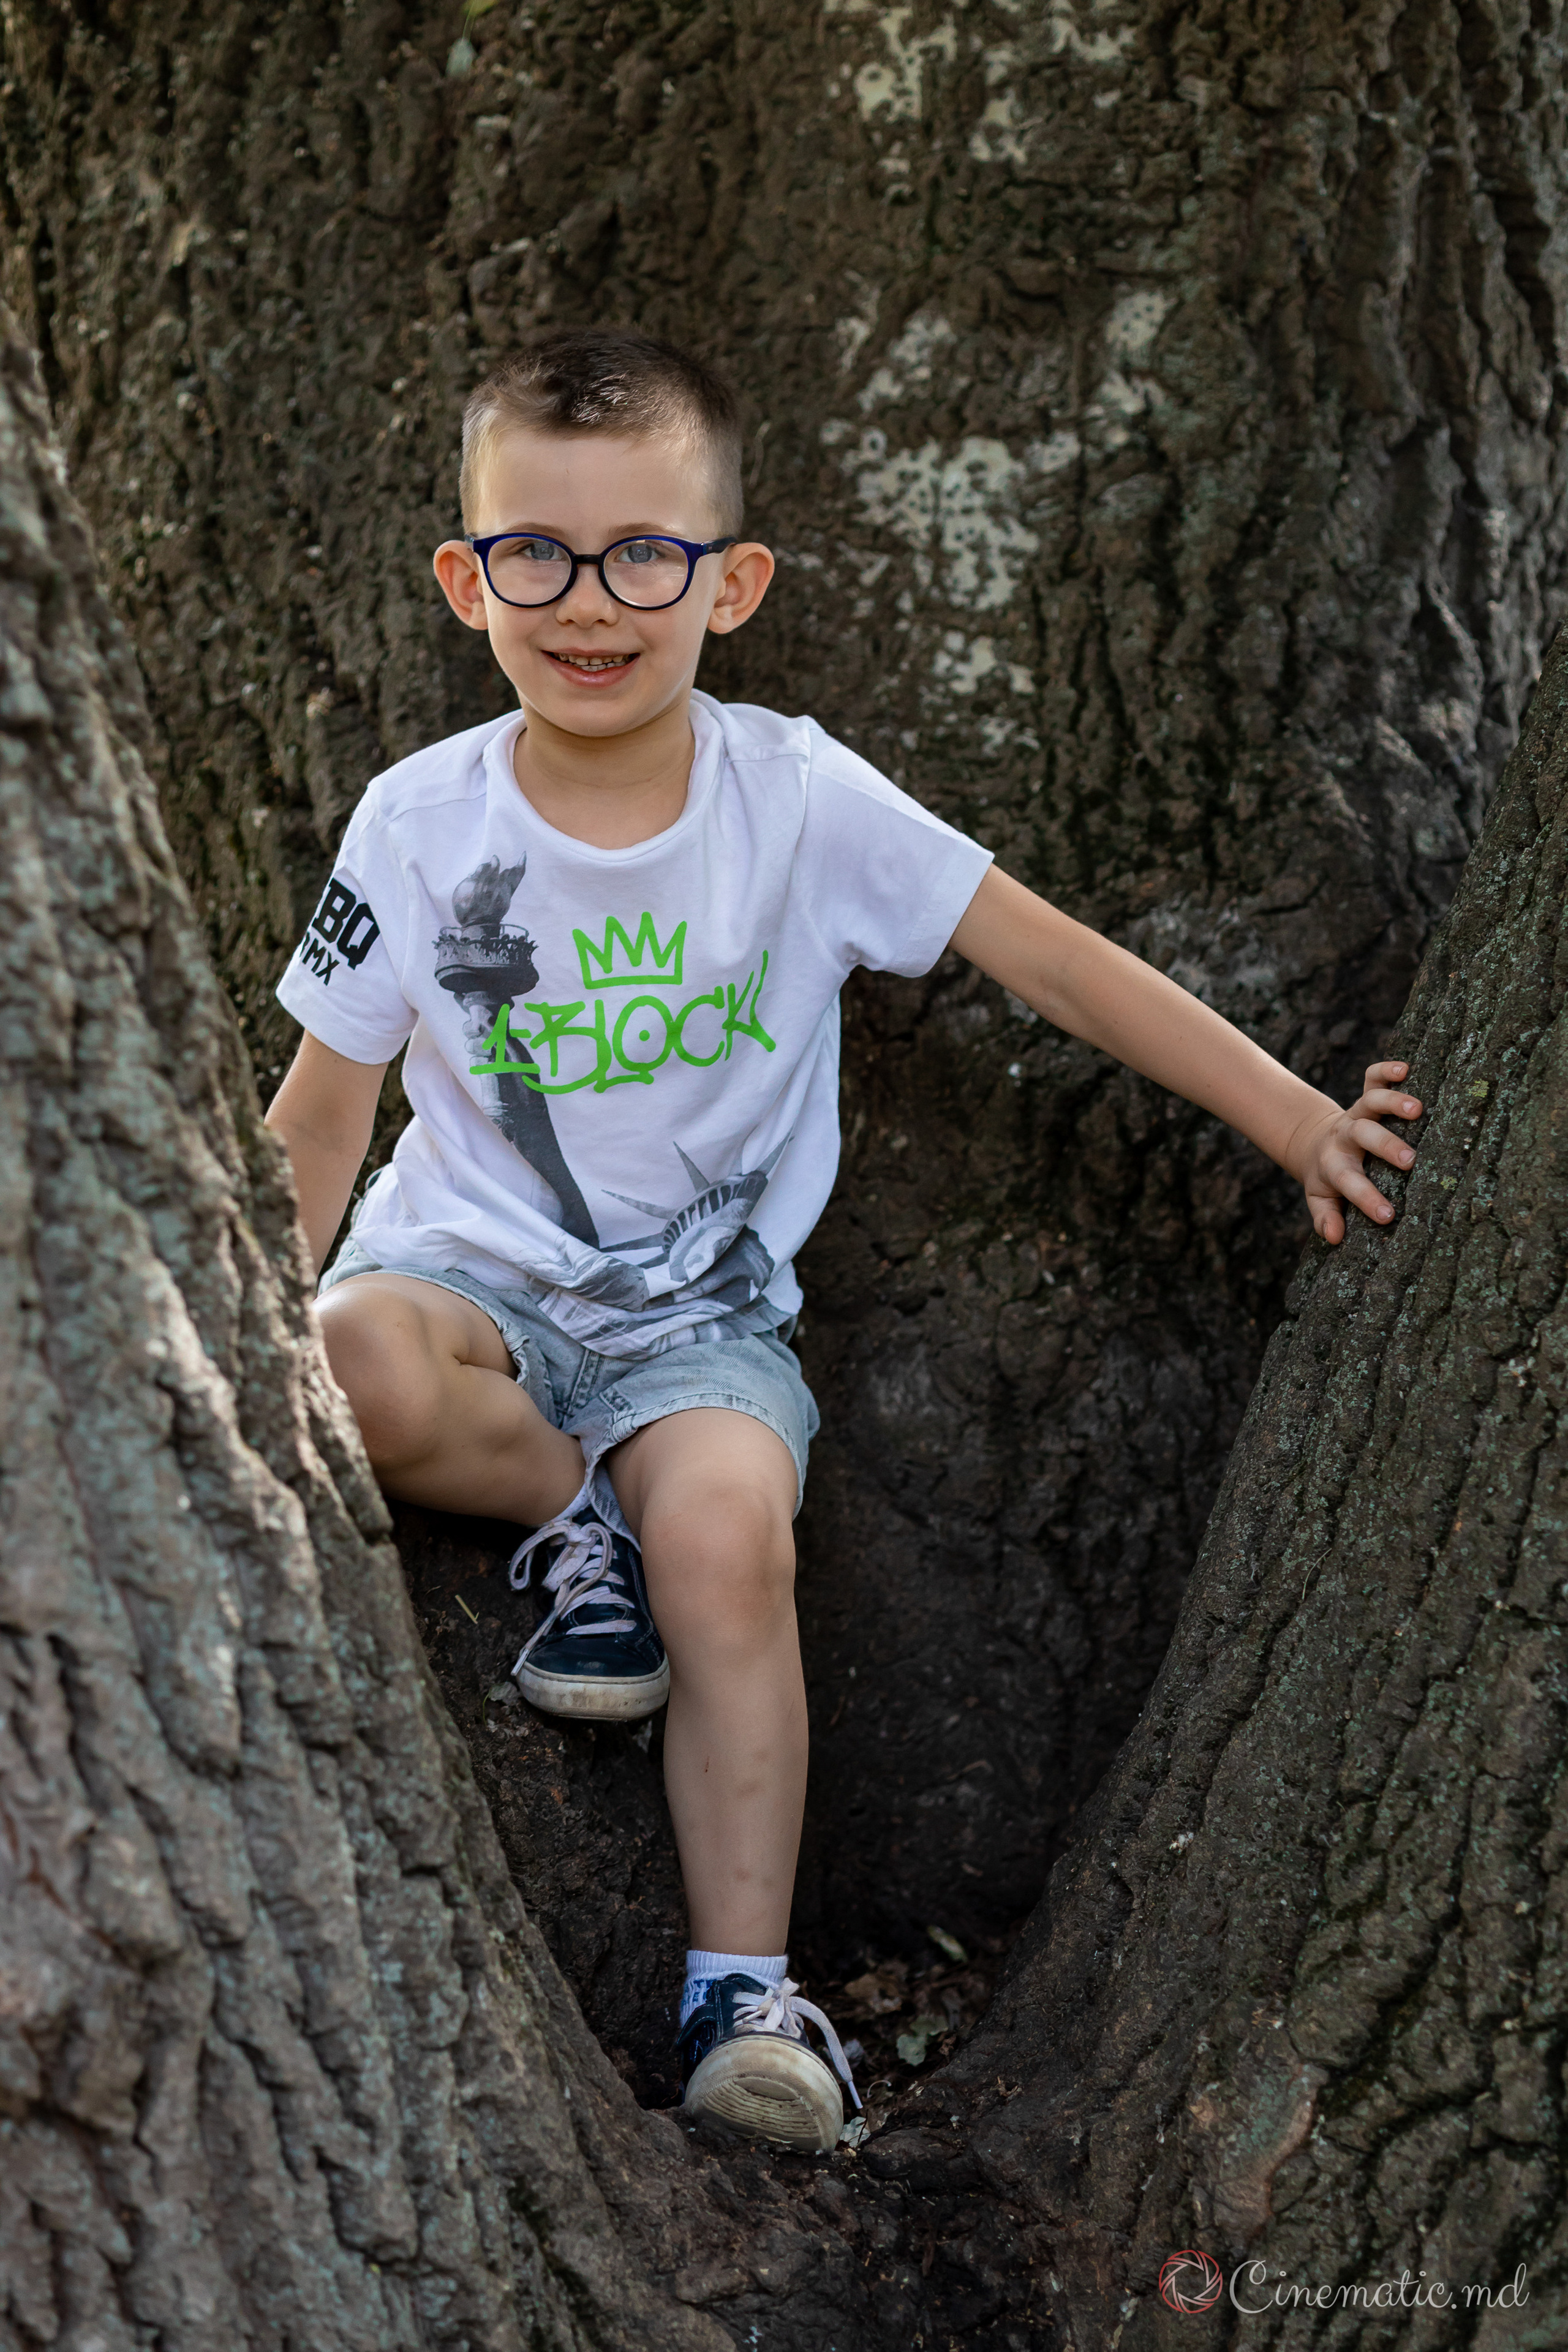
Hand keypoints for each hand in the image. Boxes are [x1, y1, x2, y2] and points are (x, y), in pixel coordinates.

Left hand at [1291, 1060, 1422, 1244]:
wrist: (1314, 1143)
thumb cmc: (1326, 1178)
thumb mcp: (1320, 1199)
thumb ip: (1325, 1217)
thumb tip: (1333, 1237)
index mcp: (1334, 1164)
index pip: (1349, 1181)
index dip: (1366, 1198)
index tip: (1387, 1215)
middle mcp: (1346, 1136)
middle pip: (1363, 1135)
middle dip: (1385, 1146)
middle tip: (1410, 1161)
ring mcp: (1356, 1113)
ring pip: (1371, 1100)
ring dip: (1392, 1101)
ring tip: (1418, 1108)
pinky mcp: (1365, 1095)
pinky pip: (1374, 1077)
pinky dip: (1387, 1070)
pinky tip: (1405, 1068)